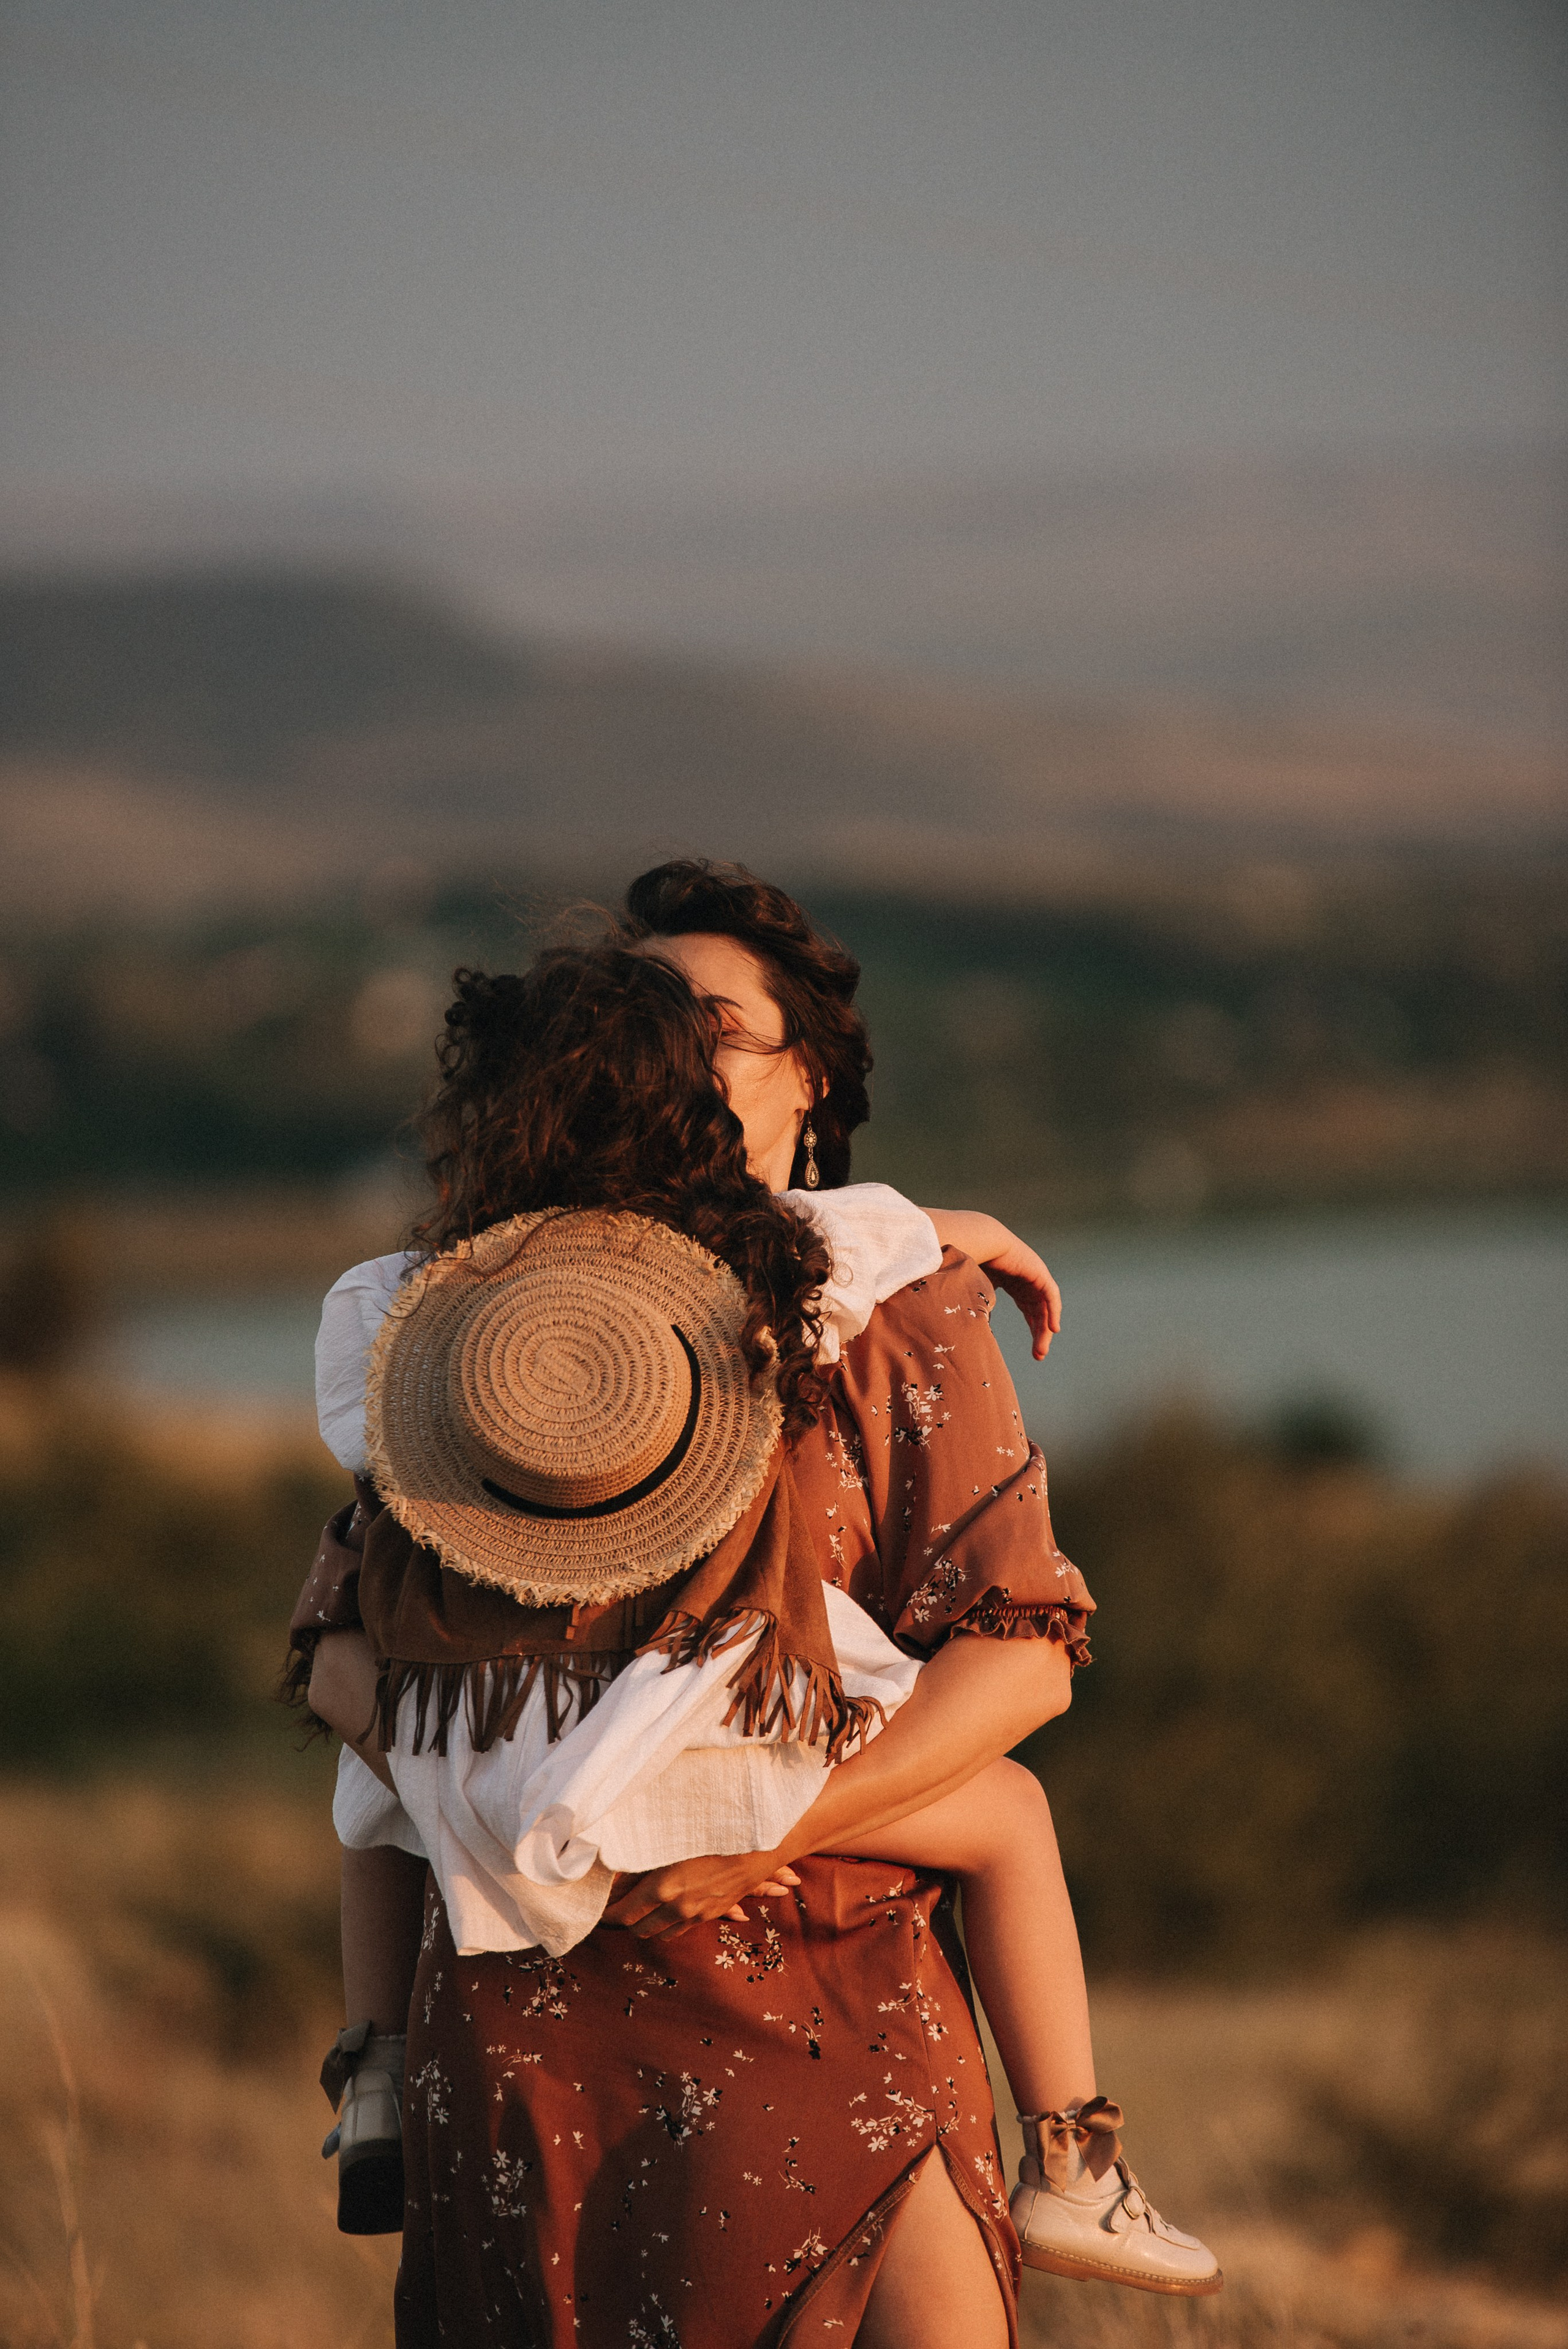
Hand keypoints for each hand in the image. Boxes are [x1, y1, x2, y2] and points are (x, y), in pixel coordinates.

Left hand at [603, 1853, 801, 1940]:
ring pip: (658, 1934)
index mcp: (661, 1886)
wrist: (756, 1845)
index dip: (607, 1914)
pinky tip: (664, 1910)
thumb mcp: (670, 1842)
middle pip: (637, 1929)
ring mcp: (694, 1915)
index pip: (622, 1914)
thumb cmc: (711, 1832)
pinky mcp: (709, 1916)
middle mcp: (676, 1906)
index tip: (598, 1909)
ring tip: (637, 1910)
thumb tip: (614, 1871)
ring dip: (645, 1925)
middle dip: (623, 1921)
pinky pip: (679, 1930)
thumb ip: (642, 1859)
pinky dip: (666, 1925)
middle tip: (615, 1908)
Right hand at [982, 1230, 1061, 1359]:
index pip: (1029, 1310)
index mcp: (1015, 1283)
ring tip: (1042, 1350)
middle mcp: (1028, 1280)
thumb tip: (976, 1327)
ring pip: (1046, 1308)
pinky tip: (1053, 1329)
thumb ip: (981, 1306)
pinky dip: (1053, 1312)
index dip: (1033, 1330)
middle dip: (1039, 1335)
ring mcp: (1035, 1276)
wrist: (979, 1242)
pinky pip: (1051, 1296)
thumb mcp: (978, 1290)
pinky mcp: (1039, 1273)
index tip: (1034, 1352)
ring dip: (1045, 1329)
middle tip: (1039, 1356)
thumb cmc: (972, 1262)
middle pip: (1039, 1312)